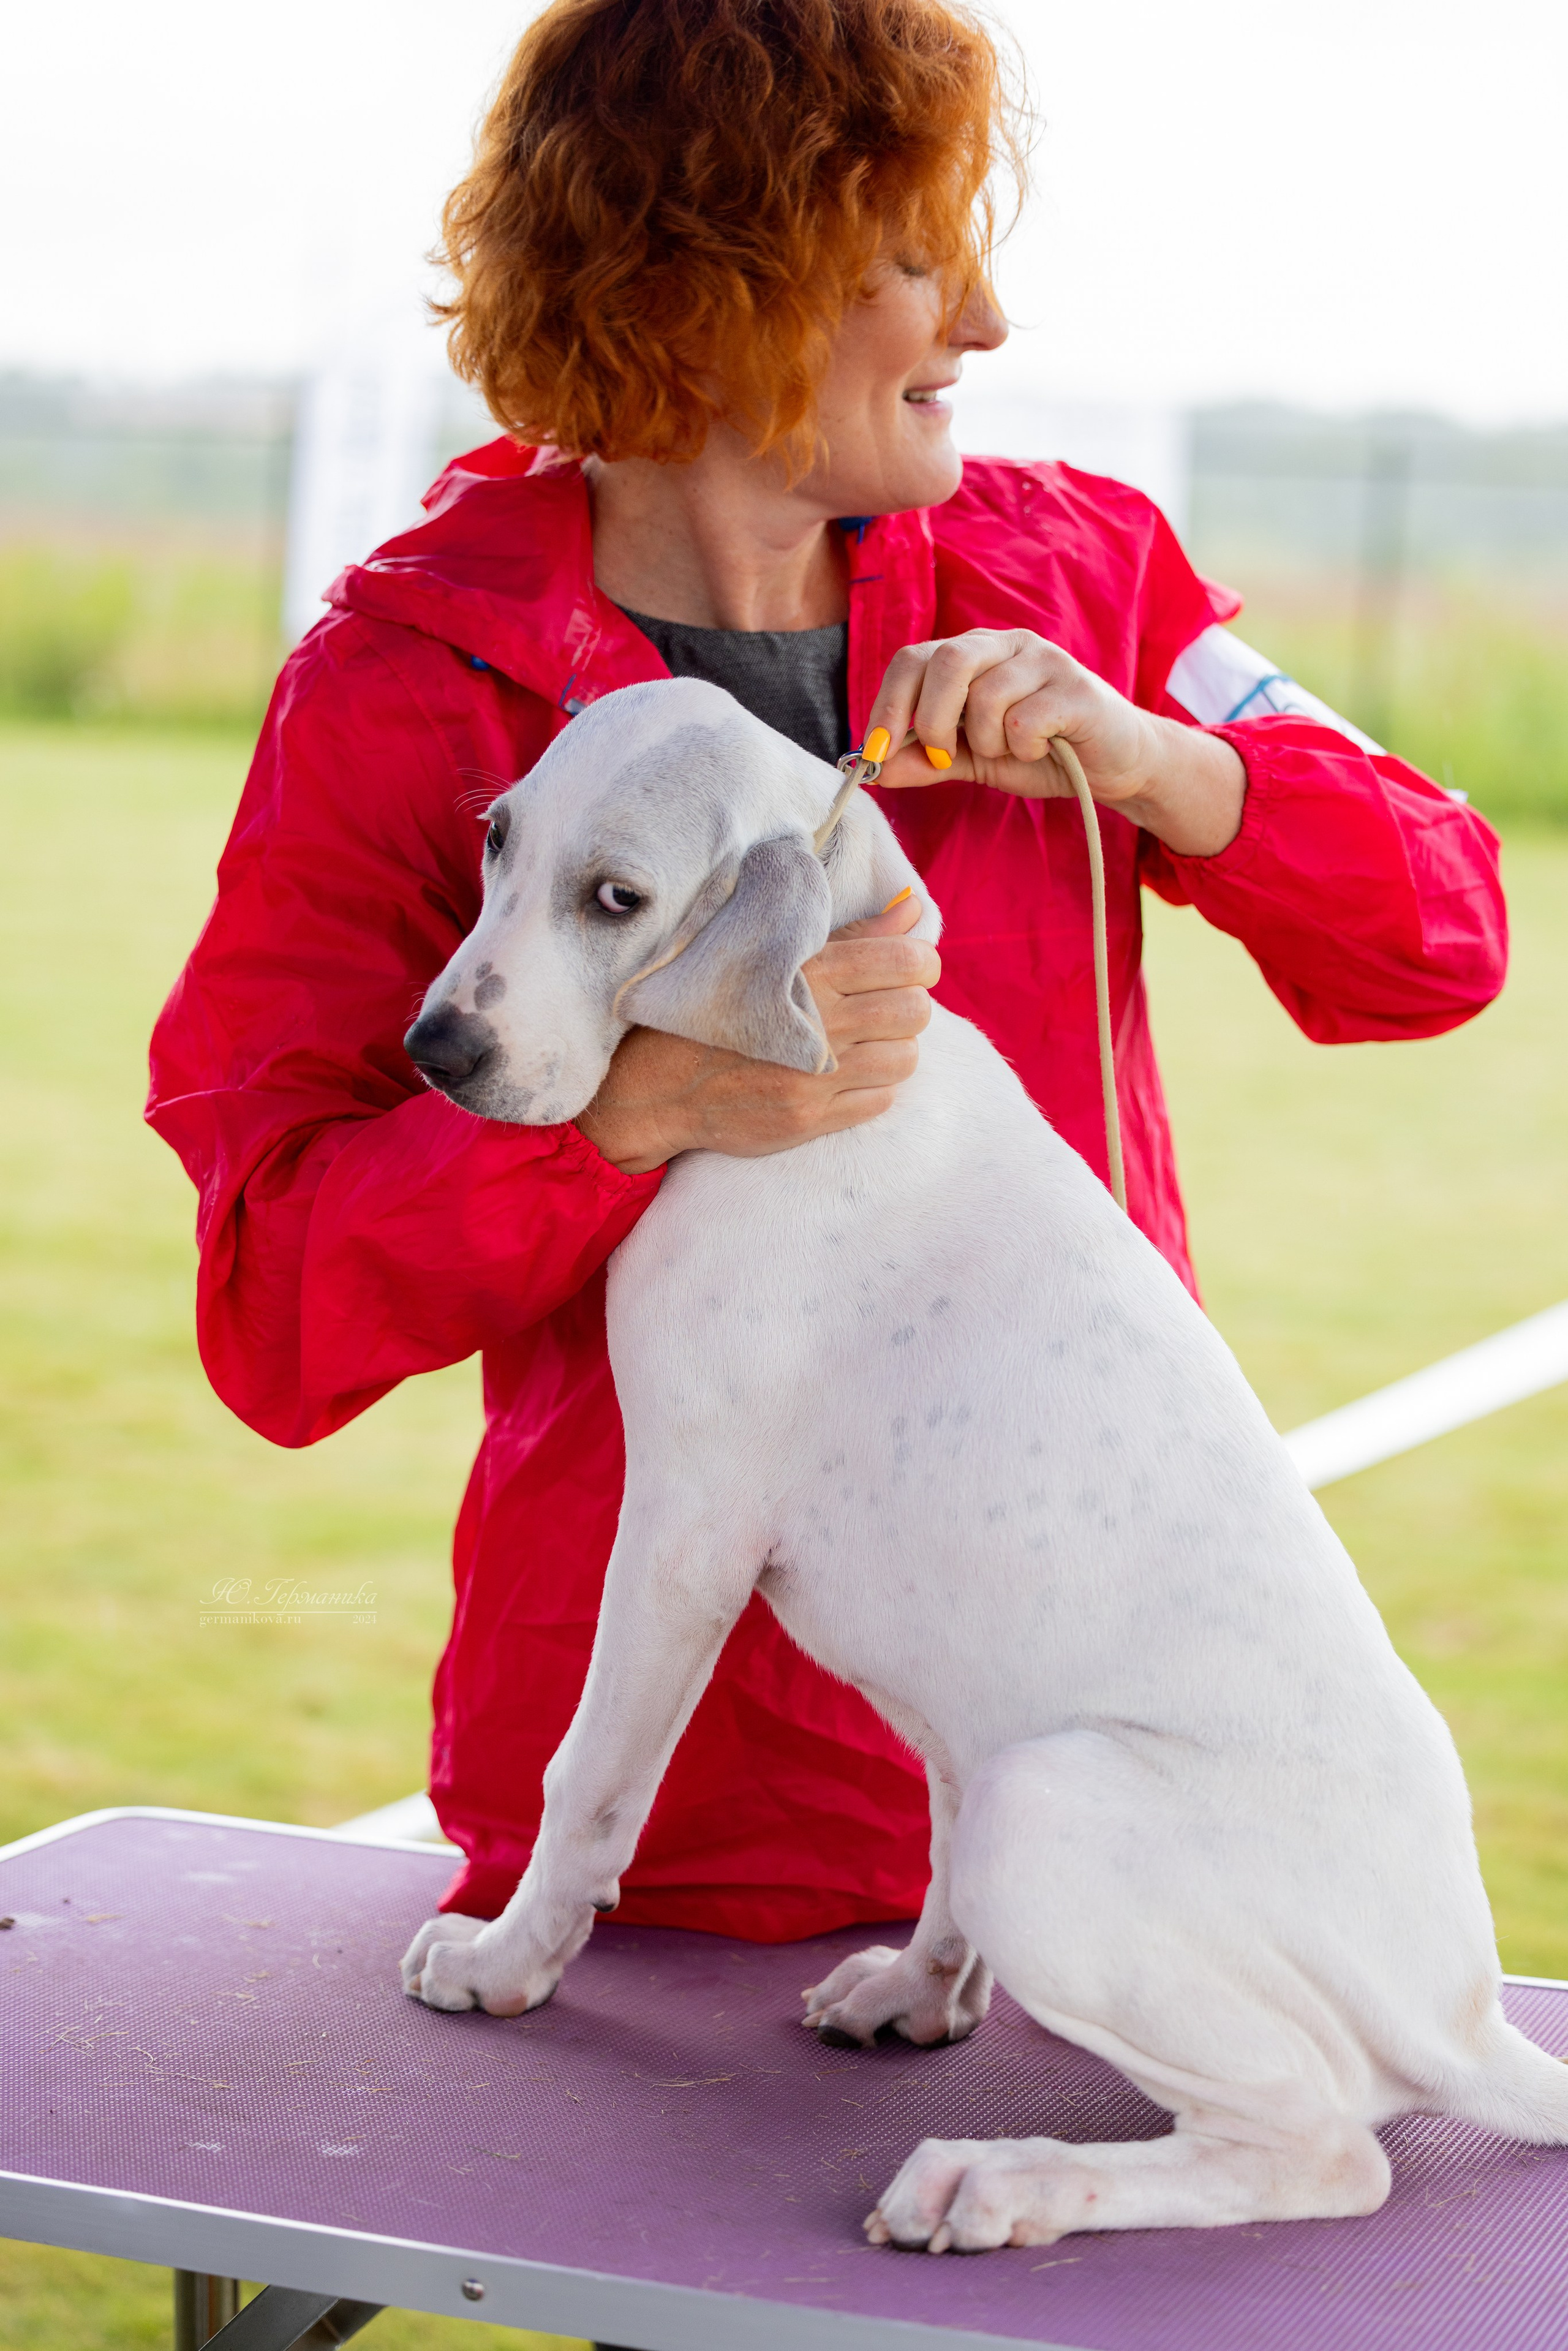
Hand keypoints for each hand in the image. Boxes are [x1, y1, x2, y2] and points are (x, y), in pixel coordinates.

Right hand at [576, 891, 937, 1174]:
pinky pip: (881, 1100)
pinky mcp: (810, 1119)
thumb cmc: (714, 1006)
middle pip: (915, 1012)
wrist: (656, 1085)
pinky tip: (843, 1076)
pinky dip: (873, 1087)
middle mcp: (817, 1022)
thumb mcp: (772, 955)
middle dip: (909, 1007)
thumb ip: (851, 935)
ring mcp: (814, 1076)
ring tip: (863, 1044)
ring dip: (894, 1049)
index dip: (919, 963)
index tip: (906, 968)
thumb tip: (911, 908)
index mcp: (808, 971)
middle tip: (882, 1008)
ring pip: (905, 1059)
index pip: (907, 960)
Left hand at [866, 629, 1245, 857]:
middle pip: (946, 662)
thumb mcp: (973, 759)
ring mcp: (1043, 660)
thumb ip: (924, 760)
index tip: (876, 751)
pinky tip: (1043, 748)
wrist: (1114, 764)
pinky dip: (1023, 746)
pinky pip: (1025, 718)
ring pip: (986, 695)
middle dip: (933, 721)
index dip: (887, 705)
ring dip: (987, 740)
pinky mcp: (1076, 688)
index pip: (912, 659)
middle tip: (944, 756)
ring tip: (1011, 749)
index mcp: (973, 653)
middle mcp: (1005, 644)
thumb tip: (869, 769)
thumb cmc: (1041, 753)